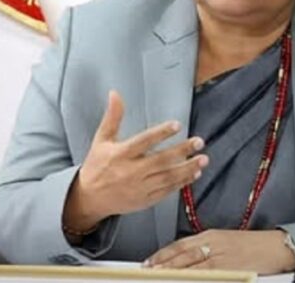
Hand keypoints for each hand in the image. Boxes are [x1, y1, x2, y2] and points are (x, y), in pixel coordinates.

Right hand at [63, 90, 208, 230]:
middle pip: (160, 160)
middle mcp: (131, 172)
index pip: (143, 142)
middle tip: (199, 142)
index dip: (161, 133)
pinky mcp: (145, 200)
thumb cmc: (96, 165)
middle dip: (182, 151)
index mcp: (120, 154)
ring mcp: (139, 188)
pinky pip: (167, 191)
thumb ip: (112, 116)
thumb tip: (114, 93)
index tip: (177, 125)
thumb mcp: (101, 139)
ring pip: (167, 177)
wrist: (90, 198)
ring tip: (204, 159)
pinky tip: (194, 174)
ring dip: (187, 168)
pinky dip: (181, 183)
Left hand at [144, 229, 294, 273]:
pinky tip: (185, 281)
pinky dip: (195, 279)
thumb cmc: (249, 245)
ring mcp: (222, 257)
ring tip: (159, 278)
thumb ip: (203, 248)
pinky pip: (209, 276)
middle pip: (182, 255)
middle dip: (162, 264)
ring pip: (192, 267)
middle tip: (147, 272)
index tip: (148, 262)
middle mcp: (213, 244)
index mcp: (209, 235)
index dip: (162, 254)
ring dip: (174, 273)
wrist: (274, 247)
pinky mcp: (231, 269)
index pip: (179, 244)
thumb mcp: (222, 240)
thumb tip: (182, 260)